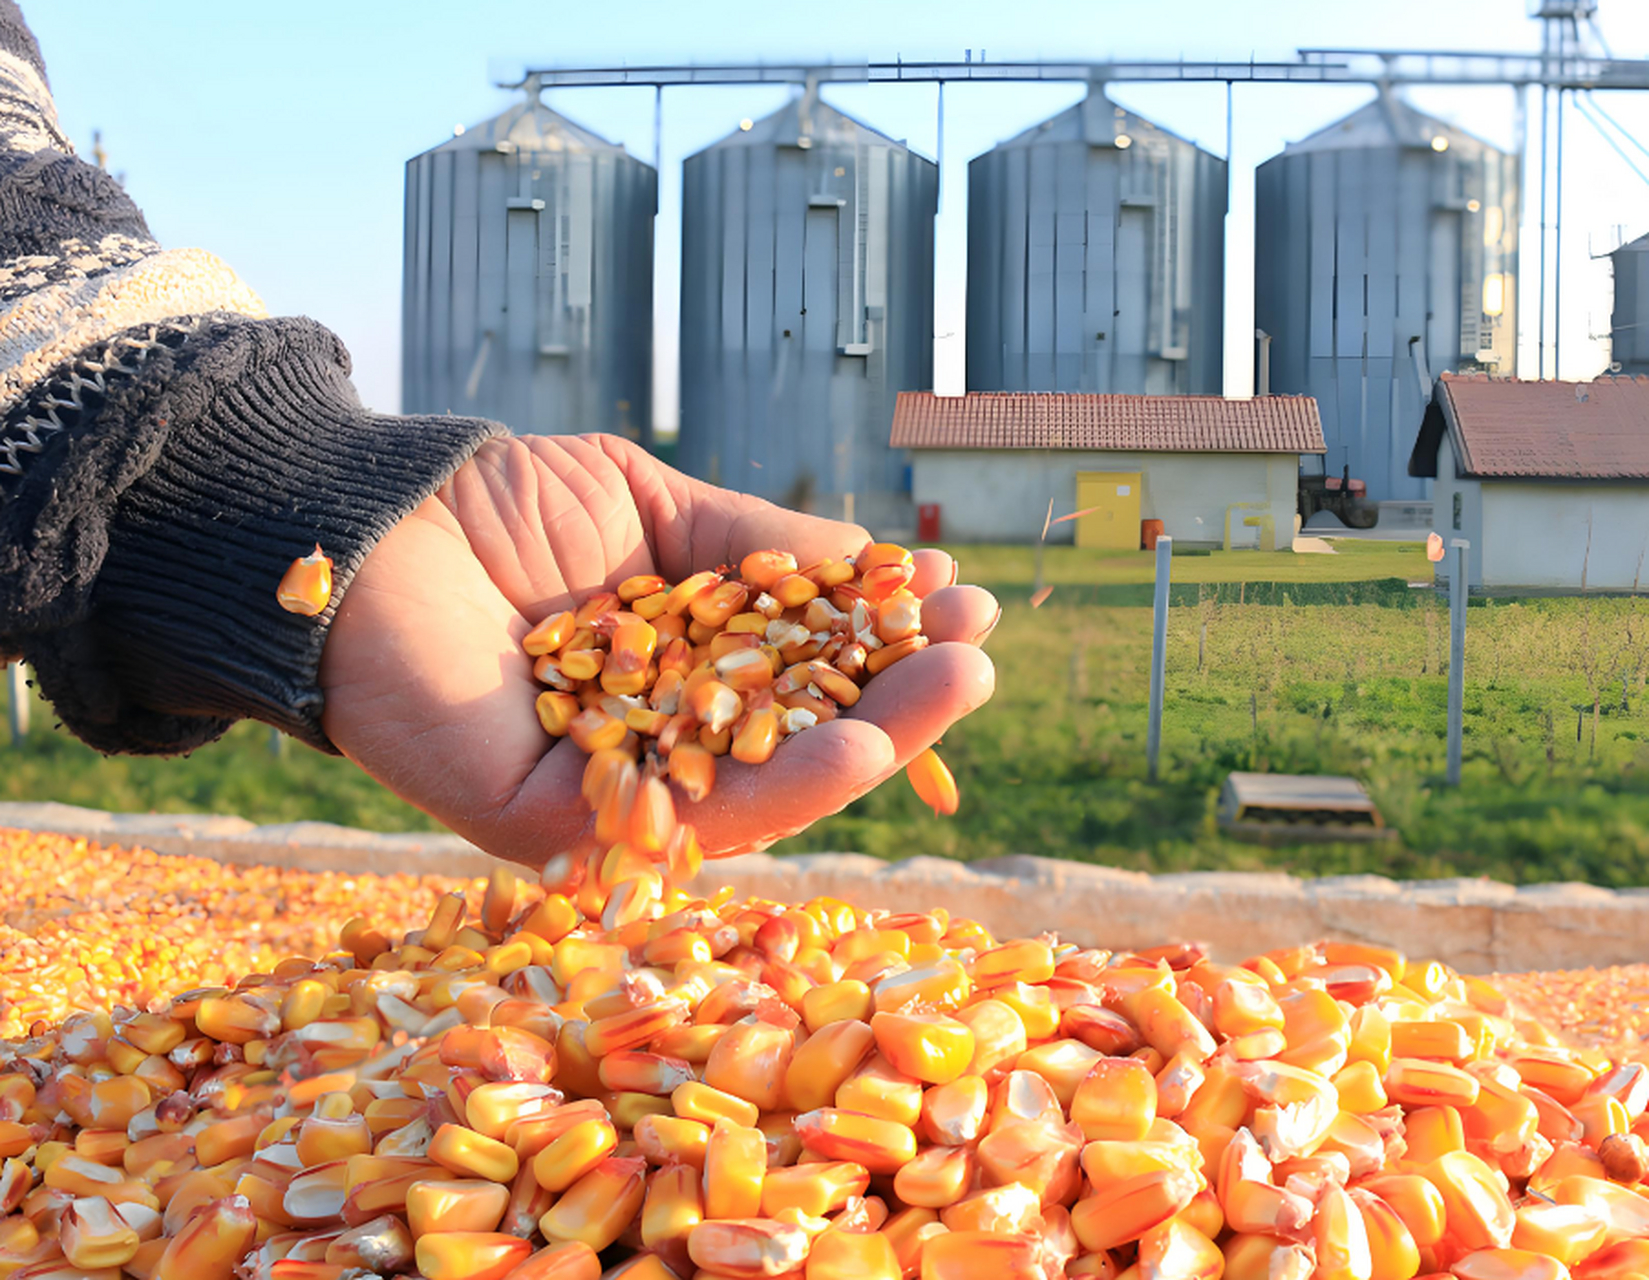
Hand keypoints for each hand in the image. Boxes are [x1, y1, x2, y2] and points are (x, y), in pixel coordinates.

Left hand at [318, 434, 997, 868]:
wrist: (364, 520)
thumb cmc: (501, 506)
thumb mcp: (654, 508)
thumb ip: (755, 546)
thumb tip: (873, 566)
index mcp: (676, 674)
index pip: (796, 677)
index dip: (878, 646)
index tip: (953, 600)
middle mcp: (650, 743)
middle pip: (791, 744)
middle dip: (894, 704)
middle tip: (979, 657)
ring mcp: (605, 792)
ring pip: (755, 795)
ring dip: (865, 751)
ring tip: (952, 692)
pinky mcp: (551, 827)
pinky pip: (678, 819)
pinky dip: (774, 791)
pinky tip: (855, 746)